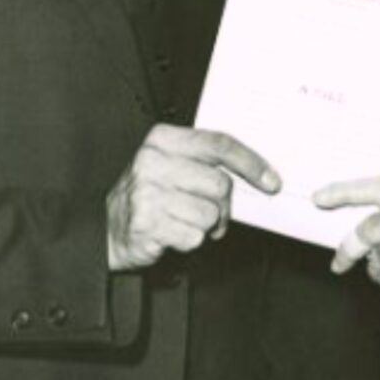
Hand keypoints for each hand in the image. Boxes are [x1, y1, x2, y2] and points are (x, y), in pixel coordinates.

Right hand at [107, 125, 279, 270]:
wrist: (108, 229)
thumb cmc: (152, 194)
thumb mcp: (173, 165)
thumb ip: (206, 162)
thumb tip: (259, 174)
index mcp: (162, 138)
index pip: (218, 144)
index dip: (250, 163)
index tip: (271, 181)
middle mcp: (152, 161)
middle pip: (220, 183)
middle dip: (224, 205)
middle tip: (211, 212)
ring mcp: (146, 192)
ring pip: (210, 213)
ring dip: (207, 225)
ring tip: (187, 222)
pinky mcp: (146, 223)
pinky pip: (194, 236)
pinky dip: (191, 241)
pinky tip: (173, 234)